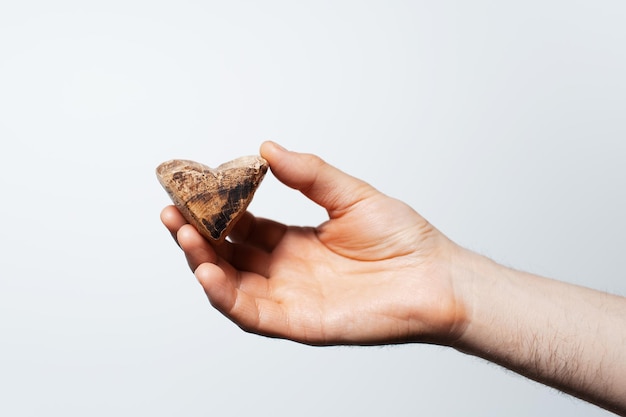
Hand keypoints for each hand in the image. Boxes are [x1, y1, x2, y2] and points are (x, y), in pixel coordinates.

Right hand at [161, 141, 467, 344]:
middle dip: (196, 235)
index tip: (192, 188)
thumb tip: (268, 149)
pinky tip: (208, 271)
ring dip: (202, 262)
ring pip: (231, 284)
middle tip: (173, 211)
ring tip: (184, 235)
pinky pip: (252, 314)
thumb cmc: (403, 239)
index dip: (215, 211)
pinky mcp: (299, 323)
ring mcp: (290, 298)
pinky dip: (225, 296)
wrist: (436, 276)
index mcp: (294, 242)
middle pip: (227, 255)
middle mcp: (286, 271)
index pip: (242, 227)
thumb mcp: (351, 195)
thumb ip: (310, 174)